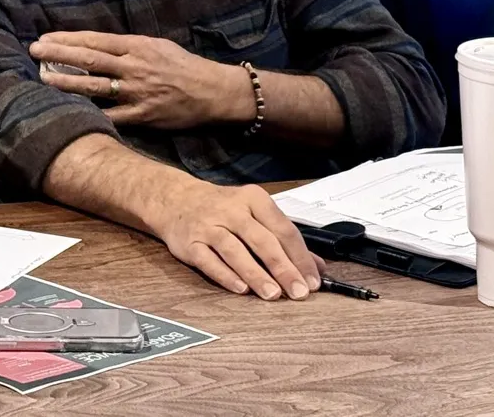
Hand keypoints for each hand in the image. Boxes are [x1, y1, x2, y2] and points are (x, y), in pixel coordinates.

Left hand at [30, 31, 244, 130]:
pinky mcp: (142, 115)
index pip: (95, 40)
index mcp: (136, 46)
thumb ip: (126, 46)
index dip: (68, 39)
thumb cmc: (182, 65)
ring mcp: (136, 92)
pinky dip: (90, 114)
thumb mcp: (155, 45)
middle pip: (89, 59)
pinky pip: (111, 116)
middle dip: (59, 54)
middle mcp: (133, 67)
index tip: (46, 38)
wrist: (212, 91)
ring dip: (67, 82)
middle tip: (34, 51)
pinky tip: (71, 112)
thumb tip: (94, 45)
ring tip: (44, 79)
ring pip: (94, 86)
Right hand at [158, 177, 323, 299]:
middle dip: (283, 268)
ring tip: (272, 294)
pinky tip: (240, 288)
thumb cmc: (222, 209)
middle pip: (261, 240)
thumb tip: (317, 267)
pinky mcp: (189, 242)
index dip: (300, 257)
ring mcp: (208, 226)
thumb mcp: (255, 213)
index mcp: (253, 199)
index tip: (312, 280)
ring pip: (234, 250)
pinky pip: (208, 260)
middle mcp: (230, 210)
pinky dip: (225, 275)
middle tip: (298, 292)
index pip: (283, 228)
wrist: (176, 199)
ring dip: (255, 273)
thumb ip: (284, 238)